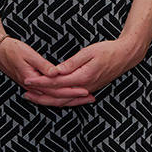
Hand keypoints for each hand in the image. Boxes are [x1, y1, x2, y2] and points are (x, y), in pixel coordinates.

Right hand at [0, 37, 94, 107]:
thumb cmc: (12, 49)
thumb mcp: (29, 54)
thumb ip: (43, 65)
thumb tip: (56, 73)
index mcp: (33, 80)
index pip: (56, 90)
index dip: (72, 91)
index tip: (85, 90)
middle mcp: (33, 88)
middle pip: (56, 98)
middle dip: (74, 99)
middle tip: (91, 98)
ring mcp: (32, 88)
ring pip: (53, 99)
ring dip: (69, 99)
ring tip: (84, 99)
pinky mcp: (32, 85)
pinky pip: (49, 95)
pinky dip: (60, 96)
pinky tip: (68, 95)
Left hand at [24, 38, 141, 98]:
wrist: (126, 55)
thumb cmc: (107, 50)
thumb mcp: (88, 52)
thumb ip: (72, 63)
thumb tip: (57, 70)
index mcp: (83, 77)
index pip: (57, 83)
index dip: (41, 82)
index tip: (27, 80)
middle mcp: (85, 86)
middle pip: (59, 96)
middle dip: (41, 95)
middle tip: (25, 93)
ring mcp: (88, 89)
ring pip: (65, 100)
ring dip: (49, 100)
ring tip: (34, 97)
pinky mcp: (90, 88)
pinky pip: (72, 98)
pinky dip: (60, 100)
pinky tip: (52, 98)